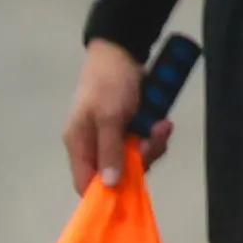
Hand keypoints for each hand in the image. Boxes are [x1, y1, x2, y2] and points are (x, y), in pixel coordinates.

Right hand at [63, 42, 168, 193]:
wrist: (122, 50)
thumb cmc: (110, 82)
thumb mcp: (110, 116)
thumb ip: (110, 150)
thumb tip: (108, 185)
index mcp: (79, 144)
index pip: (86, 182)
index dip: (107, 191)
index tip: (132, 187)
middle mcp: (94, 144)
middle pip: (117, 170)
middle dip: (142, 158)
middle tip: (156, 138)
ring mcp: (112, 134)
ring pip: (135, 156)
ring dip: (153, 143)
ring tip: (163, 125)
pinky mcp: (129, 126)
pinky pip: (143, 140)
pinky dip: (155, 133)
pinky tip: (163, 121)